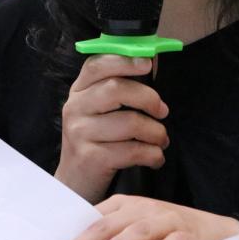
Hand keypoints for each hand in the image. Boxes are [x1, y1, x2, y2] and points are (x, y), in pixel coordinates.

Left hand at [52, 195, 238, 239]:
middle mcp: (144, 209)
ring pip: (135, 233)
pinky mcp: (188, 236)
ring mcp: (167, 220)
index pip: (94, 222)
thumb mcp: (140, 226)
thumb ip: (114, 236)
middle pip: (108, 227)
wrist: (218, 230)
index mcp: (127, 205)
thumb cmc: (170, 231)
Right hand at [54, 54, 169, 203]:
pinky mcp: (90, 158)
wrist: (75, 181)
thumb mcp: (100, 110)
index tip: (148, 63)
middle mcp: (75, 107)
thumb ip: (121, 85)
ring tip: (161, 140)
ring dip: (156, 133)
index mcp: (79, 90)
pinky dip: (153, 154)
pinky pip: (132, 150)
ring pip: (130, 122)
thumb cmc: (98, 140)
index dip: (124, 61)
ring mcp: (80, 133)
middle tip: (163, 111)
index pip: (97, 65)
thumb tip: (151, 58)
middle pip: (116, 89)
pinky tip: (155, 157)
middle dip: (149, 98)